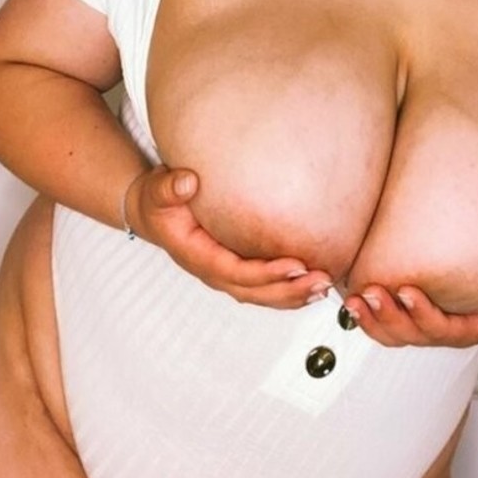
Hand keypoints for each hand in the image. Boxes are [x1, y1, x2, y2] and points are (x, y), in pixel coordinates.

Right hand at [127, 166, 334, 308]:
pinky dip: (287, 290)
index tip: (296, 265)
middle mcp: (212, 272)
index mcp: (197, 256)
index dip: (266, 272)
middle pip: (254, 291)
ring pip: (261, 295)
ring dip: (293, 295)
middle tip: (321, 281)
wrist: (153, 214)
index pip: (235, 271)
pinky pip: (262, 287)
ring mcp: (223, 274)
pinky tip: (310, 286)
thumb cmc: (158, 202)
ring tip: (324, 287)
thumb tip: (187, 182)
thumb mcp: (158, 191)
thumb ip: (169, 188)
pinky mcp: (233, 270)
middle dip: (289, 290)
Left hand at [340, 283, 477, 347]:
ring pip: (393, 336)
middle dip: (390, 313)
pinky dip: (364, 319)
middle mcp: (441, 335)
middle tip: (374, 290)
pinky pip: (382, 331)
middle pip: (412, 334)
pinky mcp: (404, 326)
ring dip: (372, 319)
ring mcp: (421, 333)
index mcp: (466, 332)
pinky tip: (350, 302)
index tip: (407, 291)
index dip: (424, 313)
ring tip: (355, 298)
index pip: (446, 329)